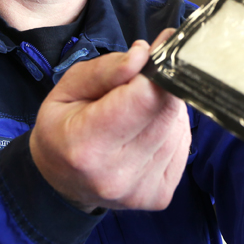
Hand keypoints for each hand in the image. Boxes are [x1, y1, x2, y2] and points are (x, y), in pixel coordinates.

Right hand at [29, 30, 190, 211]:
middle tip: (146, 78)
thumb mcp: (68, 88)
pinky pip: (183, 146)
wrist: (61, 183)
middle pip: (166, 111)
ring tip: (138, 111)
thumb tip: (144, 54)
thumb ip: (106, 69)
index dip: (159, 68)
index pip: (144, 99)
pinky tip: (147, 131)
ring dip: (165, 110)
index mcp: (87, 145)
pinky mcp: (159, 196)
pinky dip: (170, 130)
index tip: (164, 47)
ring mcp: (141, 189)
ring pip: (178, 127)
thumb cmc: (62, 128)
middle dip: (162, 86)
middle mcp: (116, 174)